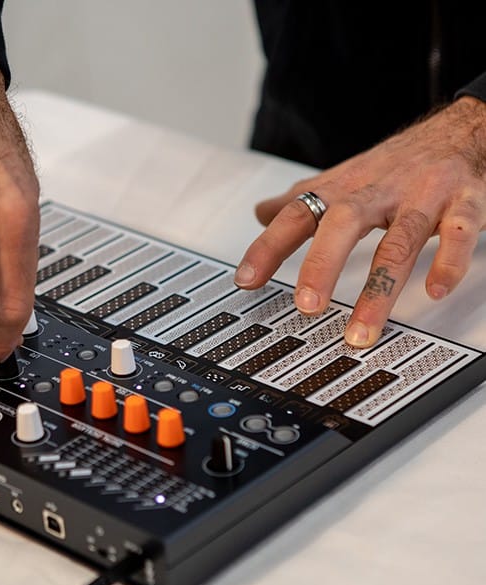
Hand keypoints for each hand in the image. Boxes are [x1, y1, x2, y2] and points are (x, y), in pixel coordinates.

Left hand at [235, 96, 485, 346]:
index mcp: (345, 190)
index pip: (298, 214)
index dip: (269, 246)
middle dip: (323, 264)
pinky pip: (459, 233)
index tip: (246, 280)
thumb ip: (302, 200)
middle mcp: (378, 192)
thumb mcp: (343, 179)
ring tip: (361, 329)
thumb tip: (260, 214)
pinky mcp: (464, 204)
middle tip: (307, 306)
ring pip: (400, 242)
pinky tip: (434, 290)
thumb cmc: (395, 164)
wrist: (460, 130)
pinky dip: (449, 261)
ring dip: (379, 290)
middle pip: (344, 223)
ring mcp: (422, 197)